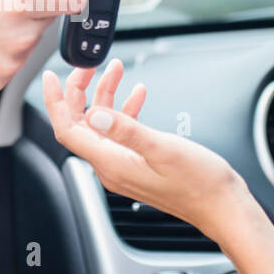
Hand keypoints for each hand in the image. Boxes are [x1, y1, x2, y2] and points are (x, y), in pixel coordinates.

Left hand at [42, 59, 249, 242]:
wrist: (221, 206)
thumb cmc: (199, 183)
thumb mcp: (162, 149)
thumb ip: (126, 130)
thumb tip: (95, 114)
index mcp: (111, 164)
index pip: (68, 130)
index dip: (56, 102)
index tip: (52, 78)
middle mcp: (112, 167)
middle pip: (80, 124)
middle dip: (80, 91)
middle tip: (89, 67)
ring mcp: (124, 166)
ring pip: (102, 125)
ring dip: (106, 95)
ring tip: (115, 70)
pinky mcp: (138, 163)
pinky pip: (121, 133)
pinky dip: (125, 110)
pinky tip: (138, 95)